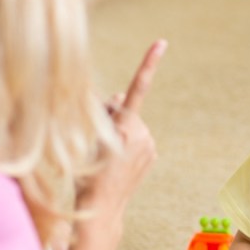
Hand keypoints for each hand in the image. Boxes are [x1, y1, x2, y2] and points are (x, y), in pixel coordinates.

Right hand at [78, 40, 166, 213]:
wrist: (102, 206)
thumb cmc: (88, 172)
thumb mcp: (90, 138)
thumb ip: (106, 113)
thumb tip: (120, 96)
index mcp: (127, 126)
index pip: (137, 88)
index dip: (148, 63)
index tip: (161, 42)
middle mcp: (144, 133)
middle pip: (124, 110)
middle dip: (110, 115)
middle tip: (95, 137)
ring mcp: (150, 145)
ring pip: (131, 125)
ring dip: (119, 130)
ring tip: (106, 153)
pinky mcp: (152, 154)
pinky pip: (138, 139)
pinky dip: (127, 142)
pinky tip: (117, 159)